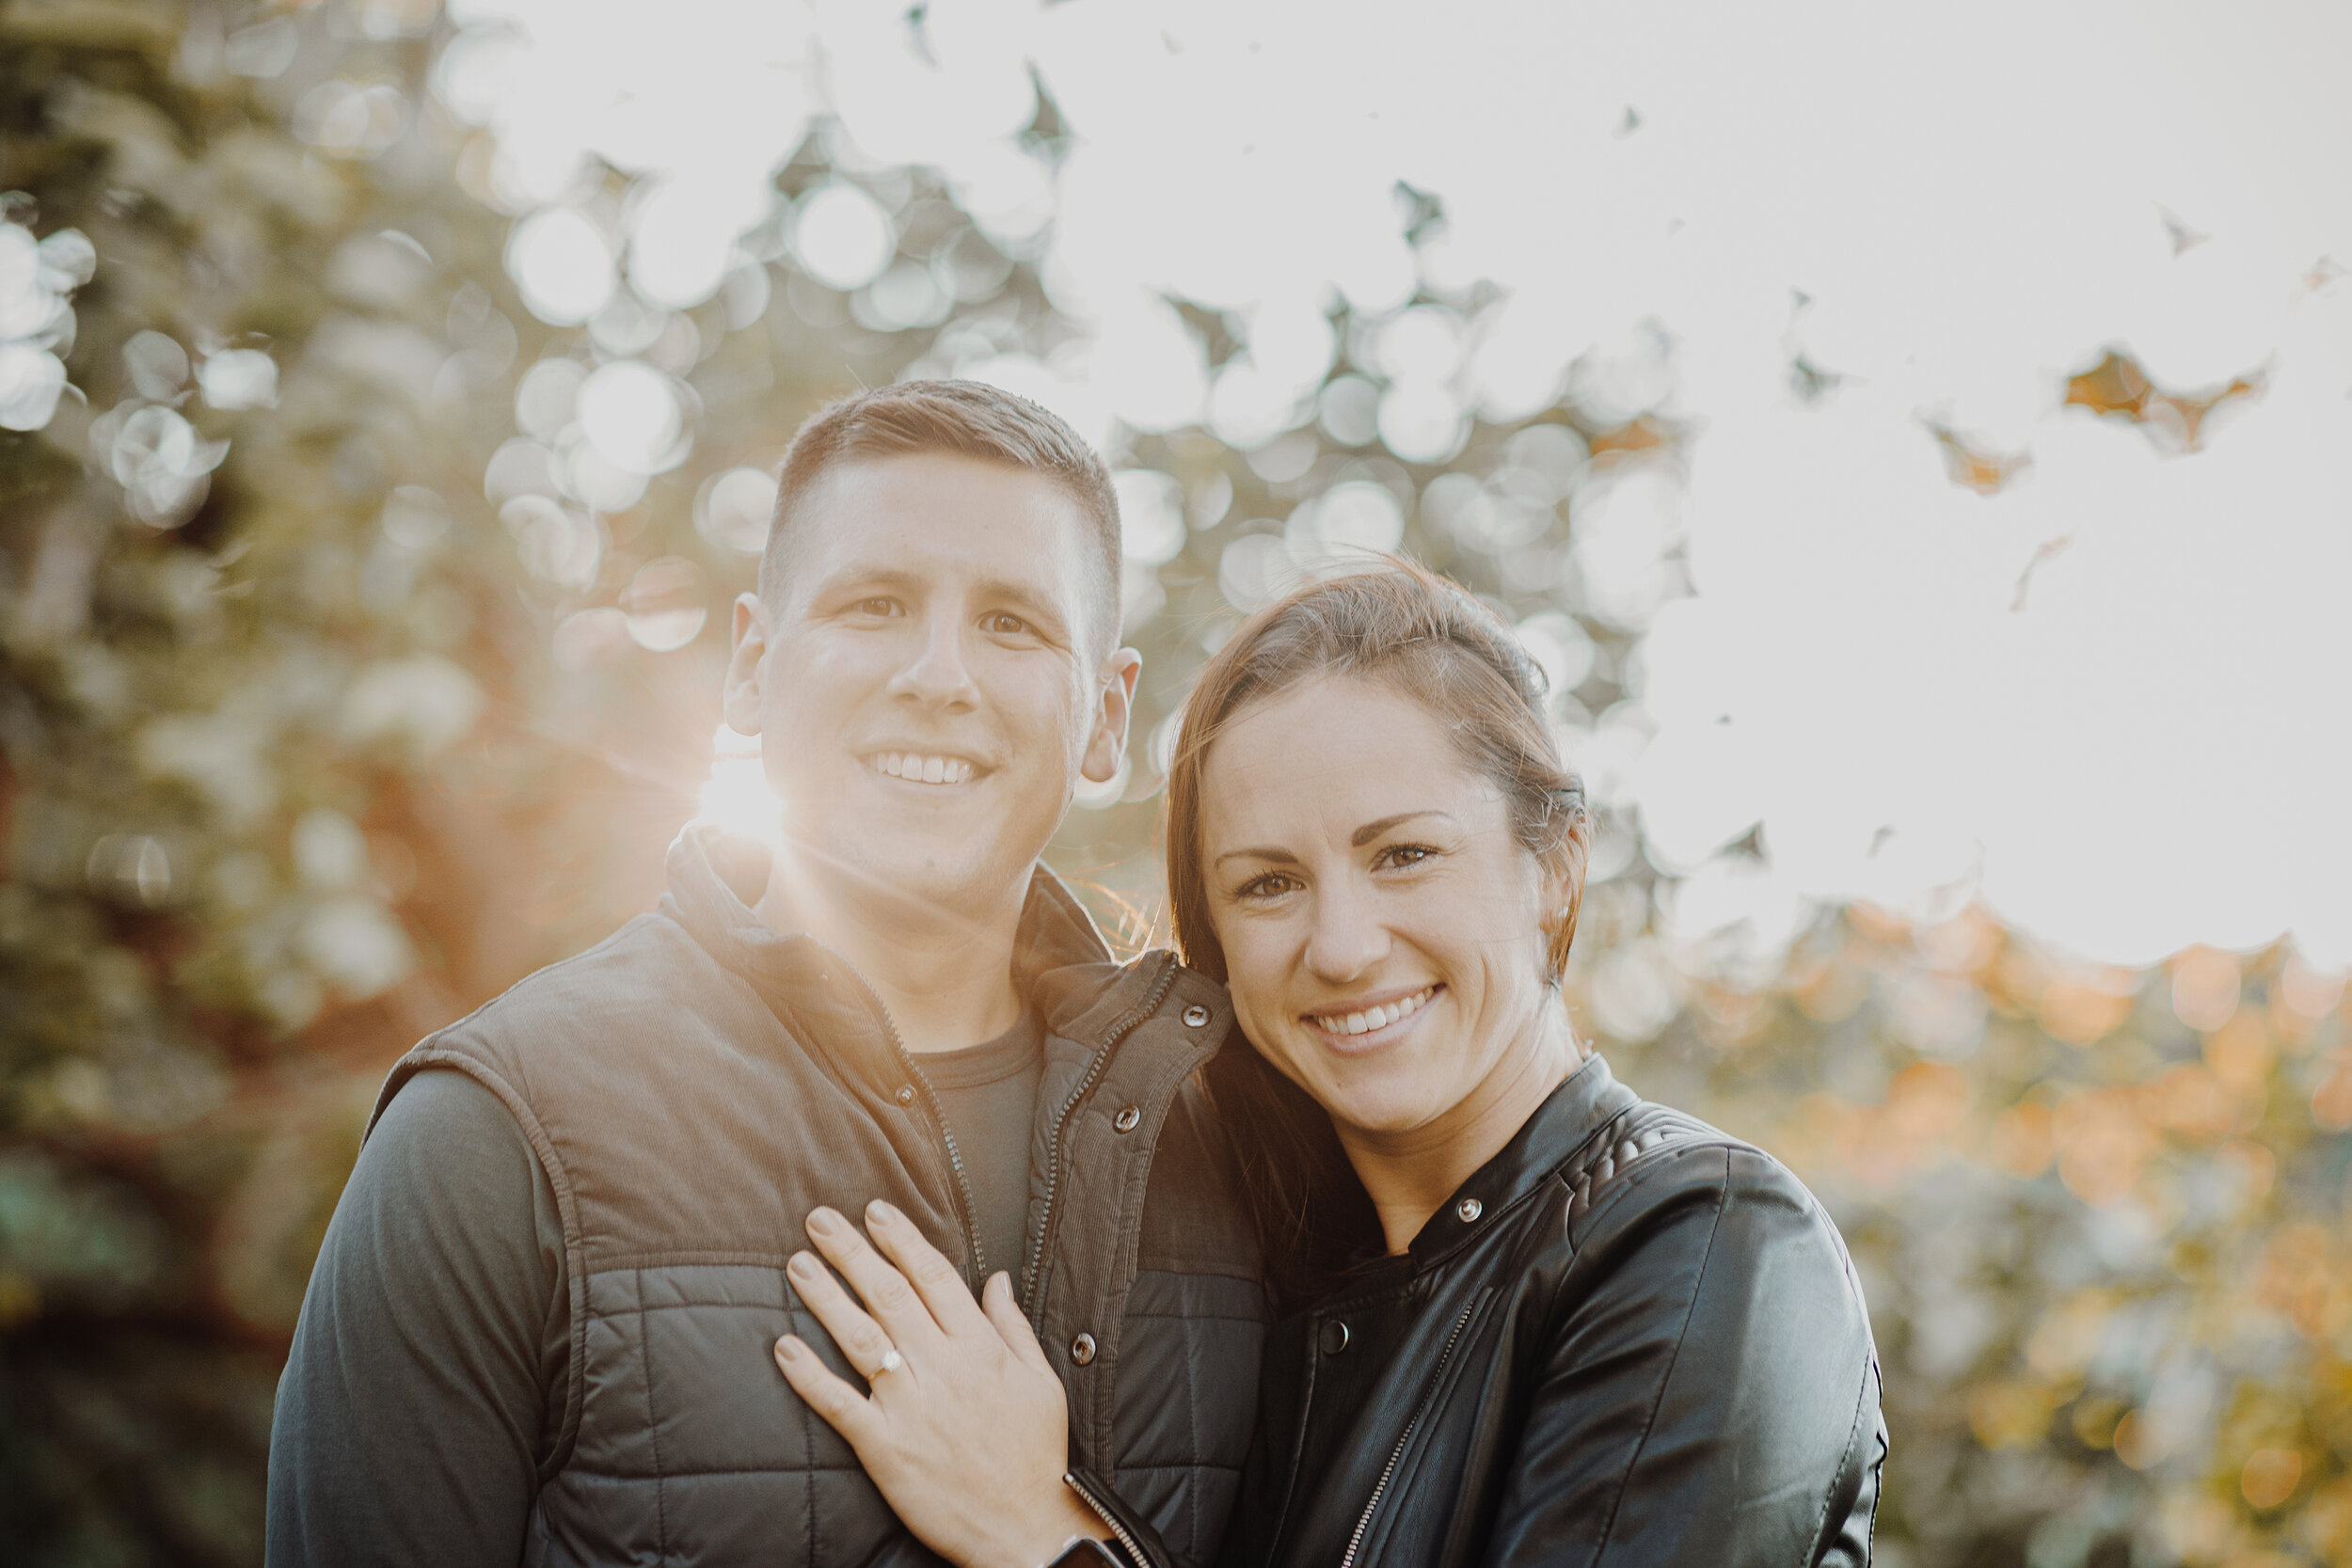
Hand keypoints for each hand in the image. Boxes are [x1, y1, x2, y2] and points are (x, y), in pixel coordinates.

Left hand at [774, 1201, 1107, 1567]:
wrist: (1025, 1528)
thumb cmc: (1035, 1454)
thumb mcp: (1040, 1381)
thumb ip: (1012, 1326)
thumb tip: (997, 1279)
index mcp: (980, 1350)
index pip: (934, 1278)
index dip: (901, 1240)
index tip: (876, 1211)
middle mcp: (943, 1370)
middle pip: (890, 1296)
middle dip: (852, 1252)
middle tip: (820, 1220)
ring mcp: (911, 1408)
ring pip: (860, 1339)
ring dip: (825, 1298)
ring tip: (798, 1265)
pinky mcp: (885, 1448)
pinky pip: (839, 1404)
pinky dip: (809, 1375)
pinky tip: (784, 1346)